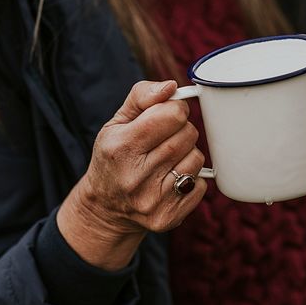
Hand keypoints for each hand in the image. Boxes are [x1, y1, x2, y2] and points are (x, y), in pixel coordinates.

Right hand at [57, 80, 205, 270]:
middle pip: (187, 135)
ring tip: (167, 160)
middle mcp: (134, 177)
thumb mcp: (116, 123)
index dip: (174, 110)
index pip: (171, 115)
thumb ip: (142, 97)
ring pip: (196, 159)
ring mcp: (151, 201)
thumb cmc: (114, 156)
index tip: (167, 115)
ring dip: (187, 154)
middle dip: (182, 130)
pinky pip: (200, 185)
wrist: (105, 208)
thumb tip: (171, 87)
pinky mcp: (167, 217)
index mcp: (120, 147)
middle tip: (166, 138)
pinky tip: (170, 179)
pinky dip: (191, 178)